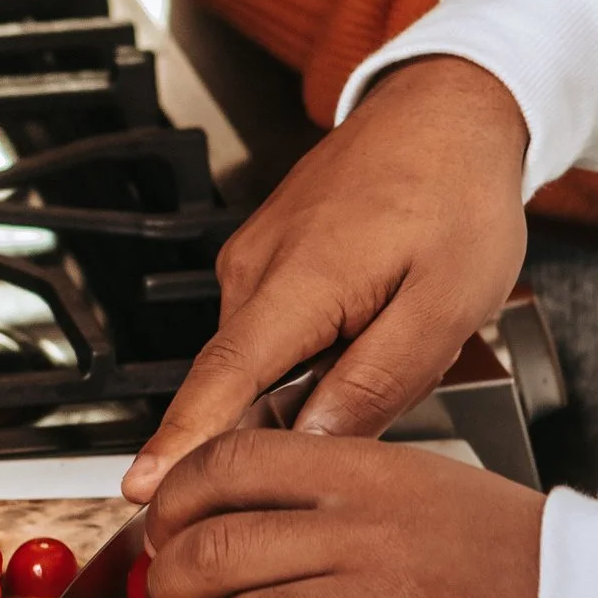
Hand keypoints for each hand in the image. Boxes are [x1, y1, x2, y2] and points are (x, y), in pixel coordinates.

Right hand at [122, 56, 531, 497]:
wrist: (447, 110)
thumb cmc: (456, 195)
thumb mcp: (444, 307)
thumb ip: (375, 382)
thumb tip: (310, 443)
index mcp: (299, 279)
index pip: (223, 379)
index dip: (182, 440)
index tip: (141, 487)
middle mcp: (257, 267)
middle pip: (243, 384)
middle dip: (286, 422)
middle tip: (373, 397)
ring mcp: (257, 258)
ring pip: (266, 360)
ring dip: (316, 381)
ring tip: (396, 336)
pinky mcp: (269, 257)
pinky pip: (278, 331)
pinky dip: (316, 349)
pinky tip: (373, 322)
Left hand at [142, 427, 555, 597]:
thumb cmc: (512, 554)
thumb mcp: (419, 484)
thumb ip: (327, 490)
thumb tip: (228, 509)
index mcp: (365, 473)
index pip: (230, 463)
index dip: (177, 496)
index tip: (163, 523)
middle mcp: (359, 534)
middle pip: (213, 549)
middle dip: (174, 582)